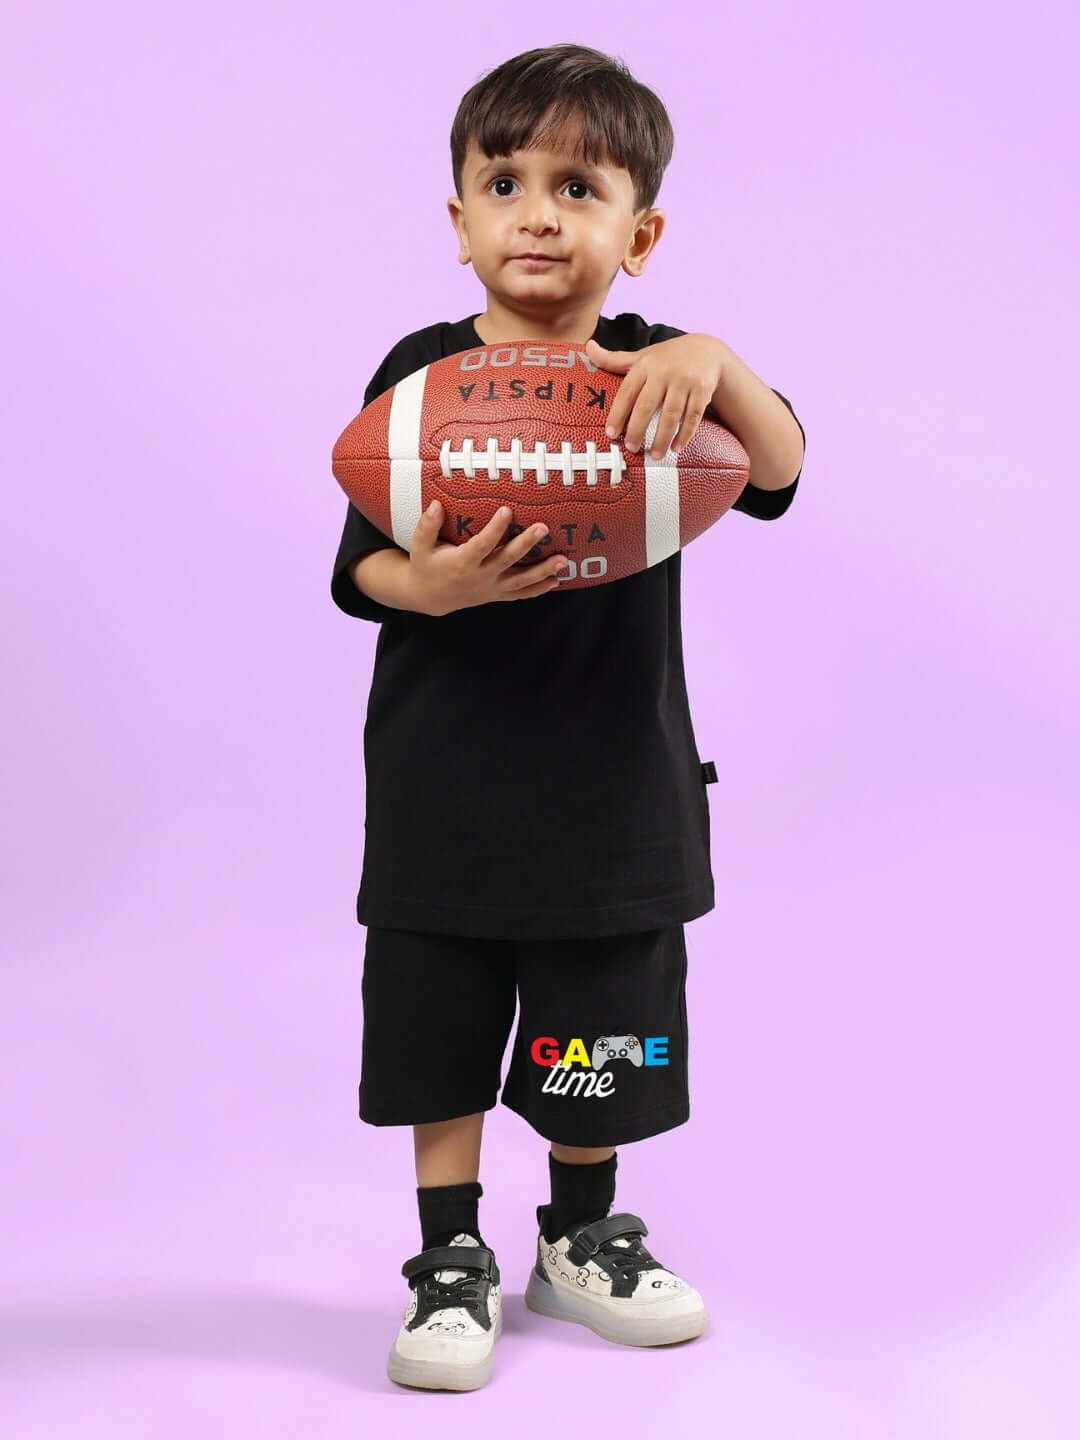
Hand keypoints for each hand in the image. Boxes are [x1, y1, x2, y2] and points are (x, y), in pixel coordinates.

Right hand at [408, 502, 569, 615]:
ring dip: (542, 571)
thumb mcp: (420, 546)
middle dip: (526, 544)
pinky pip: (520, 594)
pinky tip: (555, 581)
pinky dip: (538, 590)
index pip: (482, 544)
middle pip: (507, 560)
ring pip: (520, 580)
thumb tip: (435, 504)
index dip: (495, 529)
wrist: (429, 596)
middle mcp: (480, 576)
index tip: (507, 510)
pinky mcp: (496, 594)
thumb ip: (427, 525)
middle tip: (543, 528)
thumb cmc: (426, 565)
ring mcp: (490, 588)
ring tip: (563, 561)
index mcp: (462, 562)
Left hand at [585, 334, 725, 460]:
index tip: (611, 434)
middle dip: (637, 429)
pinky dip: (684, 434)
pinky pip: (693, 417)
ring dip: (662, 438)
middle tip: (631, 448)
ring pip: (671, 414)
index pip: (627, 392)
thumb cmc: (667, 358)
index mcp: (646, 365)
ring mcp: (685, 380)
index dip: (617, 414)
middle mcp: (664, 371)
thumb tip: (588, 347)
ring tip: (655, 455)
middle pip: (647, 405)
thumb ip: (614, 359)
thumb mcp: (642, 356)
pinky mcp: (703, 389)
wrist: (707, 350)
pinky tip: (676, 448)